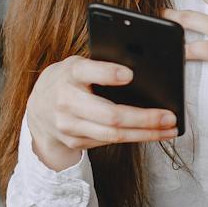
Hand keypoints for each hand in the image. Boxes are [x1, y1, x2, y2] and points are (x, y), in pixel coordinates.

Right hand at [25, 55, 177, 170]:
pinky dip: (134, 138)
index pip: (87, 71)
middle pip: (110, 114)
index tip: (129, 75)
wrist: (38, 109)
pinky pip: (109, 141)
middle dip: (144, 118)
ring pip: (113, 134)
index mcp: (69, 73)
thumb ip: (100, 66)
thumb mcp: (78, 65)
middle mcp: (66, 100)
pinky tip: (153, 134)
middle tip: (169, 116)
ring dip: (145, 134)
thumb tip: (142, 72)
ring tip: (169, 129)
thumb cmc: (68, 80)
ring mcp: (69, 125)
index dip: (108, 74)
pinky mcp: (75, 141)